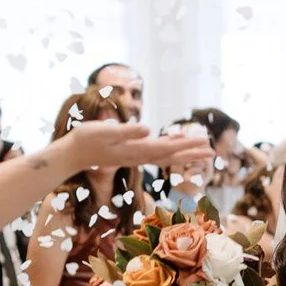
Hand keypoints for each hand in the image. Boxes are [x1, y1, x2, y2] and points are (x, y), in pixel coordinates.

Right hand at [61, 119, 213, 172]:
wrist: (72, 153)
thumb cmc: (86, 140)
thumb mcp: (105, 131)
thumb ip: (127, 132)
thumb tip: (149, 129)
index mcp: (137, 150)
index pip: (168, 149)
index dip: (187, 147)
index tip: (204, 144)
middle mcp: (140, 155)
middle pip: (172, 156)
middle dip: (192, 153)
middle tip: (212, 150)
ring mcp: (136, 154)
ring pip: (167, 154)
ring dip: (185, 151)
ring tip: (202, 147)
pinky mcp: (131, 151)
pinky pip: (157, 151)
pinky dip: (170, 145)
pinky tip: (177, 139)